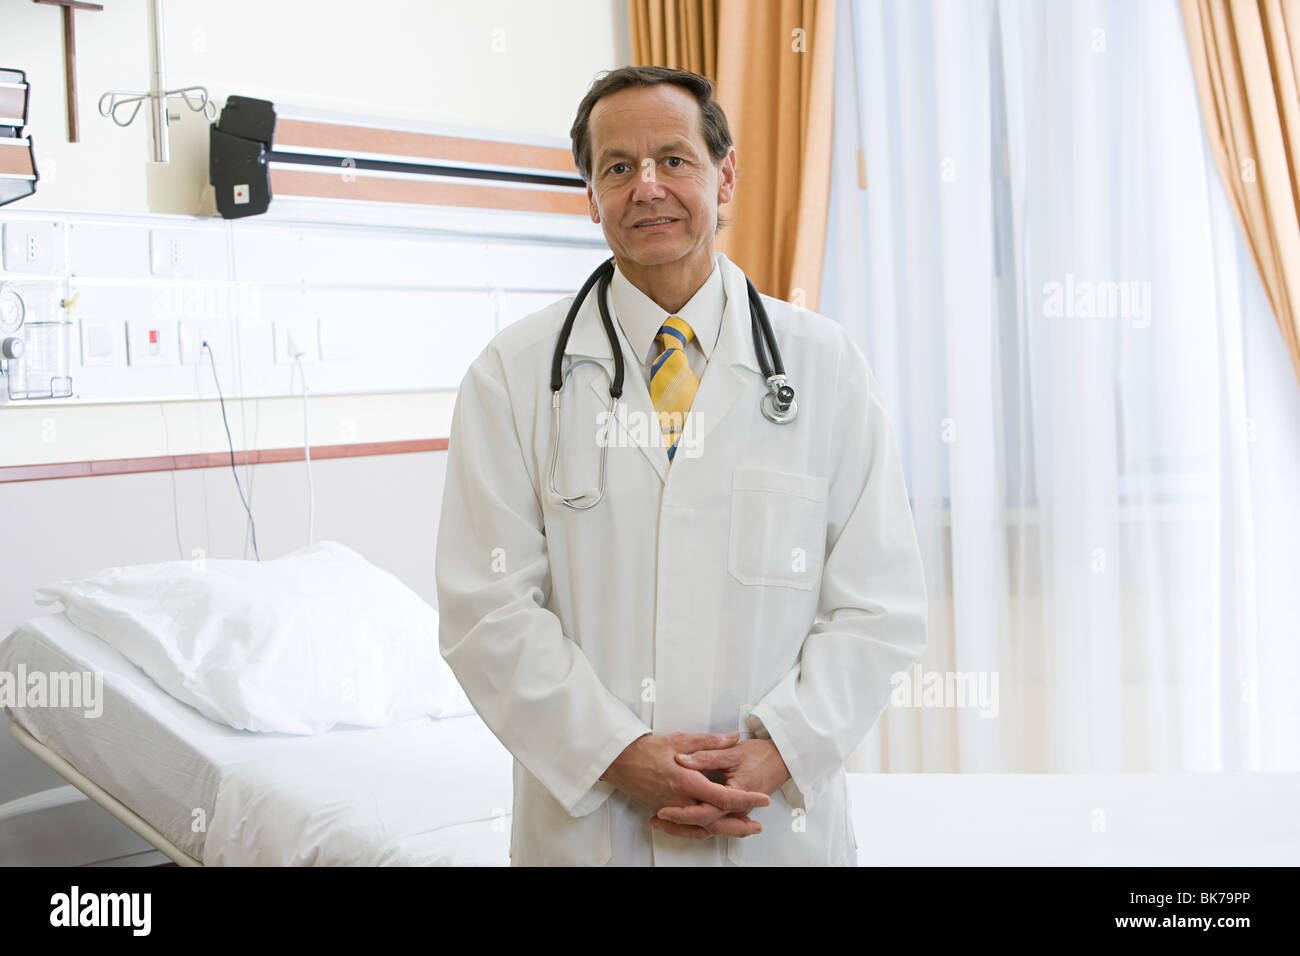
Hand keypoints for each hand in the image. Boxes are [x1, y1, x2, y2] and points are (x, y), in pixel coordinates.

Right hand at [601, 732, 770, 838]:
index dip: (745, 800)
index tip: (762, 800)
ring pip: (702, 827)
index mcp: (687, 781)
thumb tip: (732, 738)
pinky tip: (713, 830)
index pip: (722, 796)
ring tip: (742, 829)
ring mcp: (672, 809)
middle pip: (715, 820)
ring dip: (724, 830)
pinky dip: (702, 832)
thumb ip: (710, 741)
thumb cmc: (647, 749)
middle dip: (740, 825)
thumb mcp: (681, 739)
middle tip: (757, 825)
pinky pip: (686, 829)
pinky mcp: (664, 812)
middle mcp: (680, 800)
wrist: (620, 761)